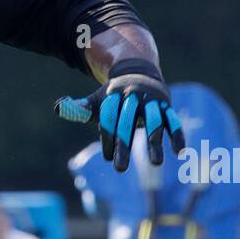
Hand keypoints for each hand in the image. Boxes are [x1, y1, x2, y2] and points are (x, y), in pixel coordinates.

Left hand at [55, 59, 183, 172]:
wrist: (138, 69)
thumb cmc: (113, 95)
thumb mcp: (97, 100)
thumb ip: (80, 108)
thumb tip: (59, 107)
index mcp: (114, 94)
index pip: (109, 118)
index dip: (107, 137)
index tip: (106, 157)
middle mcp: (134, 96)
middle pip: (128, 123)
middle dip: (124, 145)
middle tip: (120, 169)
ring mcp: (152, 100)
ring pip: (154, 122)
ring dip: (154, 142)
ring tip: (155, 164)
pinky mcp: (166, 106)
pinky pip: (173, 121)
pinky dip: (177, 135)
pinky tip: (180, 152)